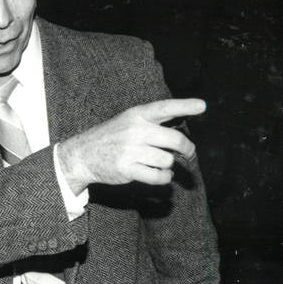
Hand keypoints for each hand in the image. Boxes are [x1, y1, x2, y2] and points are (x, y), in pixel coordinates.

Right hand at [59, 98, 204, 190]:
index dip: (184, 106)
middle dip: (187, 149)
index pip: (164, 108)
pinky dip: (164, 178)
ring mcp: (130, 150)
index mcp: (136, 115)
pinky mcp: (127, 168)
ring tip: (161, 164)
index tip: (202, 106)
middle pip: (175, 140)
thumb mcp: (127, 121)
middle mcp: (134, 130)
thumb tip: (183, 135)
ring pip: (167, 160)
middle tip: (189, 153)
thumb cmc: (111, 138)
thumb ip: (153, 123)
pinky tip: (160, 174)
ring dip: (168, 165)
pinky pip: (158, 176)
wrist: (82, 155)